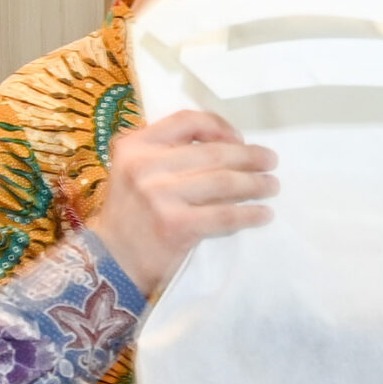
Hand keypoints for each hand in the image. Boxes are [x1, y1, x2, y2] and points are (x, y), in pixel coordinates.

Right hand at [90, 110, 278, 294]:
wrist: (110, 261)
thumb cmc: (131, 214)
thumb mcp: (135, 170)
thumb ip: (167, 152)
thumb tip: (228, 145)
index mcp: (135, 146)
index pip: (187, 121)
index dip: (220, 127)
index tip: (239, 139)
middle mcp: (145, 166)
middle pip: (212, 153)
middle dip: (249, 157)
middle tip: (271, 161)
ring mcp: (159, 196)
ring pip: (223, 182)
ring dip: (255, 183)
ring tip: (272, 186)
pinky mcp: (176, 225)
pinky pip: (224, 215)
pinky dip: (249, 214)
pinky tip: (263, 214)